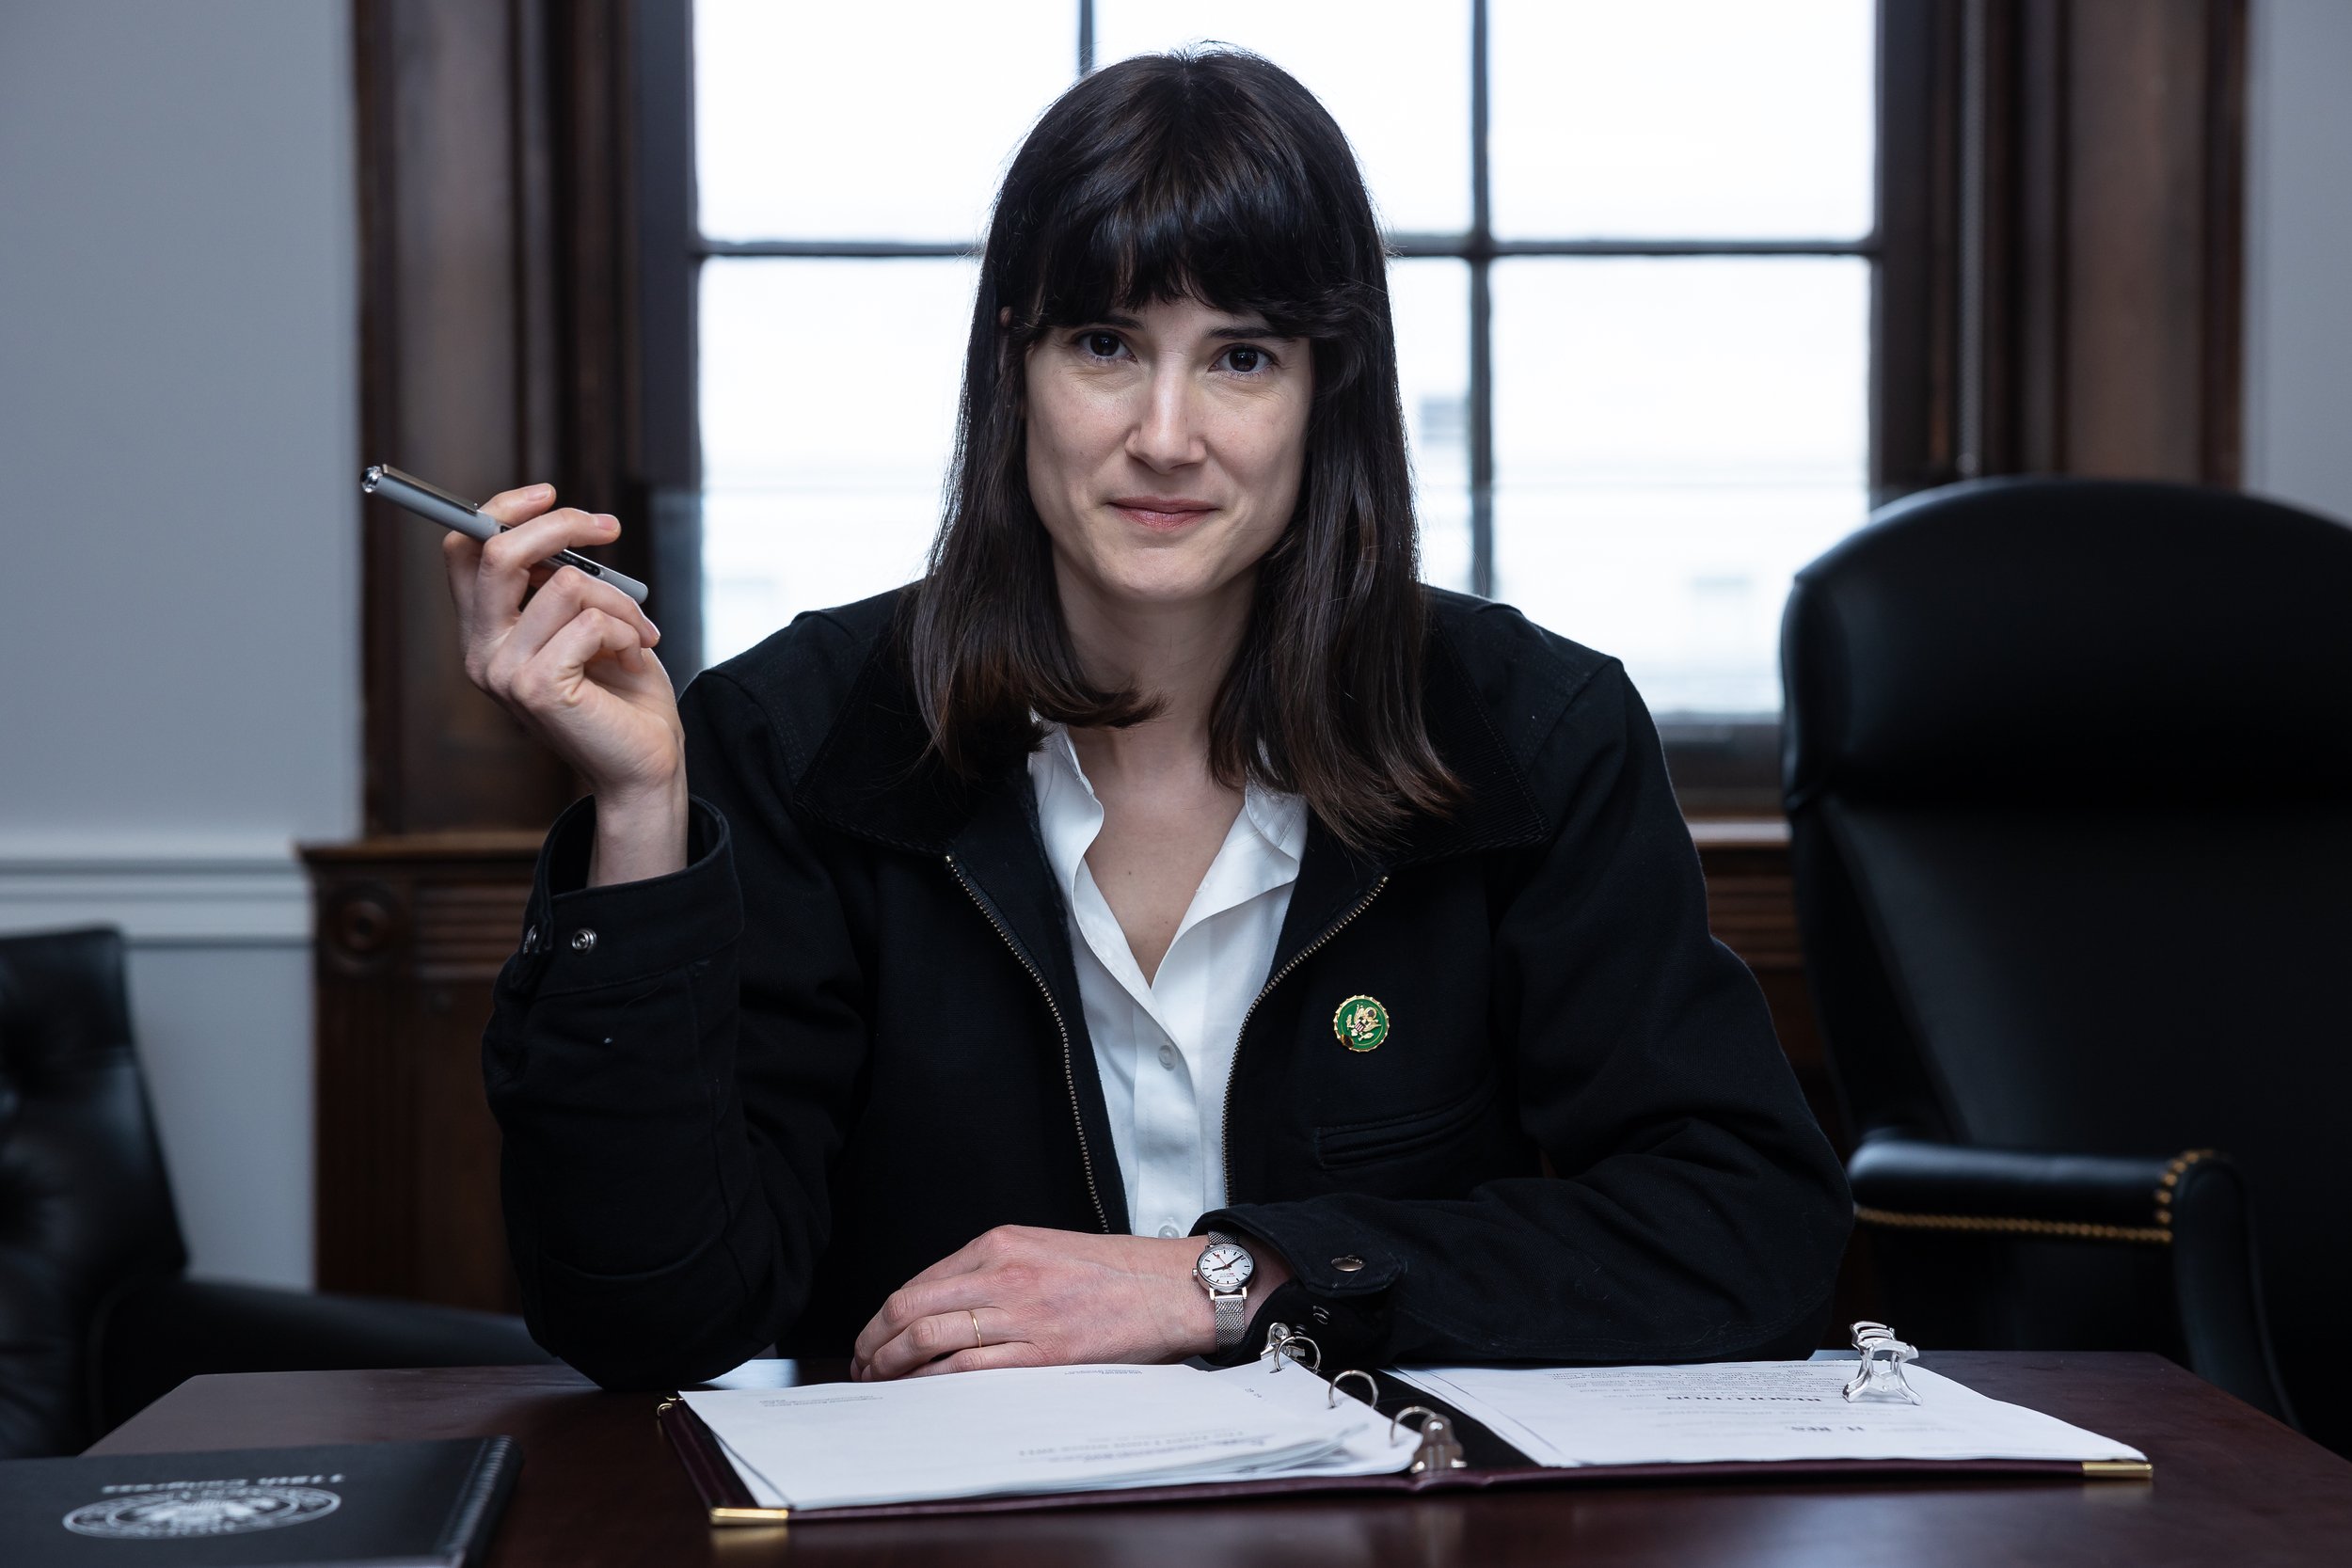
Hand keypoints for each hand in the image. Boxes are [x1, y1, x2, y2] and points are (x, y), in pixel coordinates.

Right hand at [444, 484, 686, 883]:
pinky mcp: (537, 688)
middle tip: (609, 528)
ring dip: (618, 600)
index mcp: (485, 633)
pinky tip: (634, 658)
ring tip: (637, 634)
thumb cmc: (623, 692)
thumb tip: (557, 527)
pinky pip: (589, 620)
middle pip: (497, 553)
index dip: (500, 510)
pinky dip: (627, 630)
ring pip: (563, 583)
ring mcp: (503, 673)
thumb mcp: (585, 622)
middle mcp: (481, 653)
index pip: (463, 551)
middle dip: (561, 526)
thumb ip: (557, 583)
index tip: (550, 494)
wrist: (647, 761)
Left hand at [849, 1225, 1292, 1379]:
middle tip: (864, 1368)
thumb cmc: (1113, 1274)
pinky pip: (970, 1369)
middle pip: (910, 1309)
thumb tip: (939, 1309)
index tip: (871, 1340)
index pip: (917, 1283)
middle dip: (874, 1344)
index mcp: (1000, 1244)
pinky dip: (934, 1384)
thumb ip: (993, 1272)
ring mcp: (1023, 1311)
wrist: (1171, 1287)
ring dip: (895, 1367)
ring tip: (885, 1385)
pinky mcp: (1045, 1349)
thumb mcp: (1043, 1250)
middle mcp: (1004, 1272)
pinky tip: (923, 1395)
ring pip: (930, 1338)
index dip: (882, 1319)